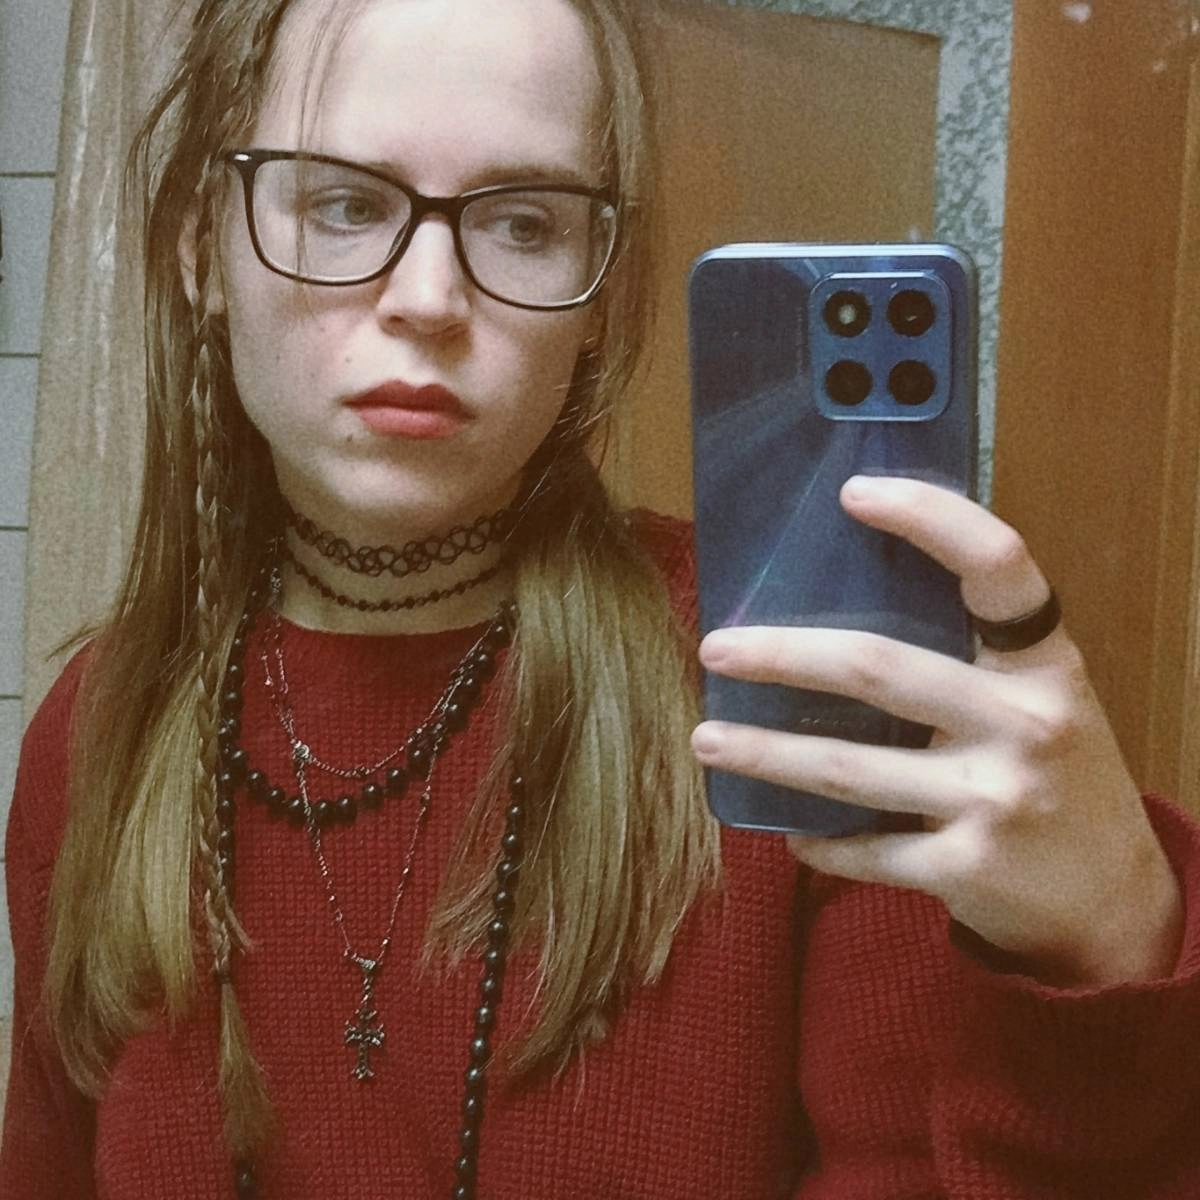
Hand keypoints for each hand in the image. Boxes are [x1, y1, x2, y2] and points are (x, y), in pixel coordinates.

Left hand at [691, 476, 1182, 985]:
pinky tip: (787, 832)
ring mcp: (997, 799)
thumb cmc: (1060, 779)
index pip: (999, 565)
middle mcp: (1026, 722)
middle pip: (877, 668)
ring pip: (848, 768)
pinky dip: (818, 843)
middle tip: (716, 649)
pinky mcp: (968, 869)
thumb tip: (843, 605)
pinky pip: (865, 849)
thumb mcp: (1039, 702)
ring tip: (706, 738)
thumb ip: (970, 660)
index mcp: (1045, 664)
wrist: (1115, 903)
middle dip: (783, 656)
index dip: (930, 518)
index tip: (855, 493)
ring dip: (765, 752)